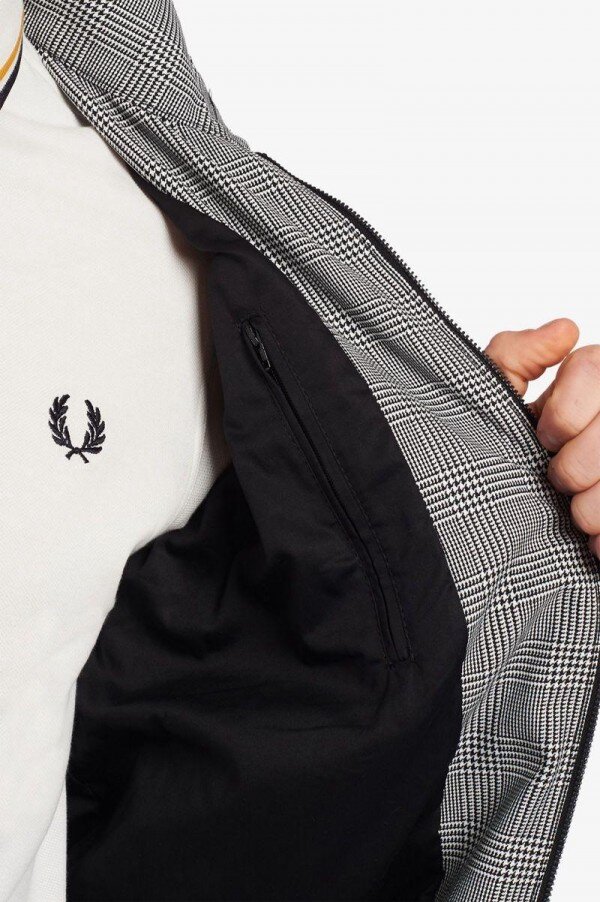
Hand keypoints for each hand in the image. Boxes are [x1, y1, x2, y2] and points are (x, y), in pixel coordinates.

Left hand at [485, 319, 599, 558]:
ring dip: (591, 508)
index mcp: (592, 380)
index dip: (564, 414)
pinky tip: (594, 540)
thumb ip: (515, 357)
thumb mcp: (492, 398)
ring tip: (575, 513)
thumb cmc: (496, 446)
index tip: (543, 437)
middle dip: (575, 466)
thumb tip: (565, 330)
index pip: (595, 369)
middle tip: (556, 478)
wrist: (498, 517)